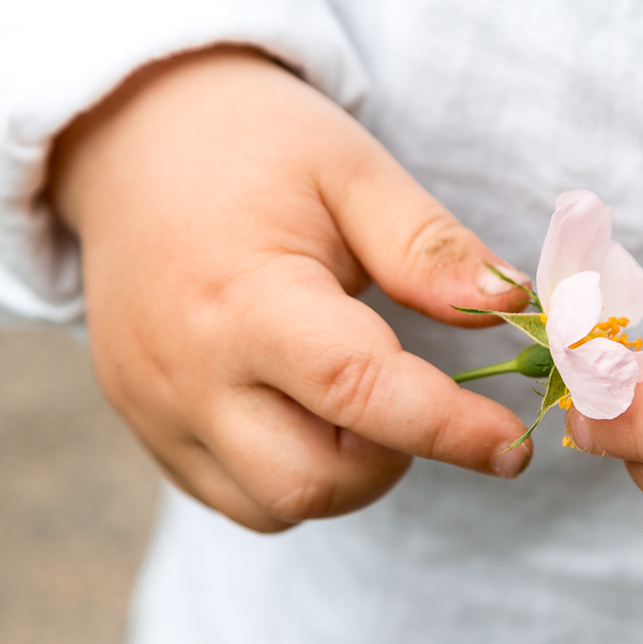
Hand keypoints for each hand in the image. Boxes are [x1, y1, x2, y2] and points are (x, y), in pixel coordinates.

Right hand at [50, 47, 532, 532]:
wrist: (129, 138)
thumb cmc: (254, 145)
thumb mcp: (352, 170)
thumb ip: (429, 247)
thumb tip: (513, 308)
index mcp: (244, 298)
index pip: (358, 390)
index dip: (447, 427)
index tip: (512, 446)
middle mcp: (189, 371)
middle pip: (311, 480)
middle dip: (390, 459)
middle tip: (411, 392)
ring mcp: (156, 410)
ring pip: (275, 505)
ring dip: (342, 475)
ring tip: (353, 396)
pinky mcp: (147, 429)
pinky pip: (235, 497)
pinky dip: (291, 476)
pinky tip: (305, 408)